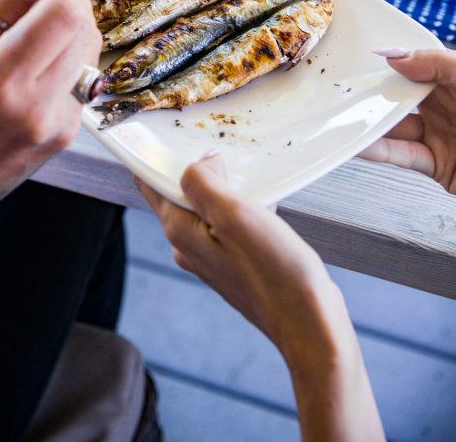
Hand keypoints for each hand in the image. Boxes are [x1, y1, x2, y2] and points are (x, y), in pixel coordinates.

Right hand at [0, 0, 100, 382]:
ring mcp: (59, 124)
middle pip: (84, 26)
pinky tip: (36, 58)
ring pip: (90, 49)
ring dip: (73, 22)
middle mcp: (37, 105)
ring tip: (35, 21)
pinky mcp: (69, 134)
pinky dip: (67, 54)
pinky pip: (82, 75)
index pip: (62, 13)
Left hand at [136, 154, 340, 359]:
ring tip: (253, 185)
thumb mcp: (234, 214)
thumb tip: (198, 162)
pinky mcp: (235, 265)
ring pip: (209, 208)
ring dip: (228, 192)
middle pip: (182, 193)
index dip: (159, 158)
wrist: (309, 322)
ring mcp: (211, 258)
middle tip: (226, 156)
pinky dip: (244, 211)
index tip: (174, 137)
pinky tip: (267, 209)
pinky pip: (230, 225)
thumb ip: (203, 182)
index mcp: (179, 231)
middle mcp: (188, 246)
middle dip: (201, 172)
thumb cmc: (275, 271)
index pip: (151, 185)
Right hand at [362, 48, 455, 192]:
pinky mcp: (439, 167)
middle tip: (348, 90)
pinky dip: (380, 151)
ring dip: (372, 123)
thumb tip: (395, 54)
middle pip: (404, 97)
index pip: (420, 66)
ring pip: (399, 127)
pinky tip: (362, 142)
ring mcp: (443, 137)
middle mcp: (450, 108)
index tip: (369, 61)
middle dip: (376, 94)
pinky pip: (403, 155)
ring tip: (345, 116)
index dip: (395, 64)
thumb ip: (436, 62)